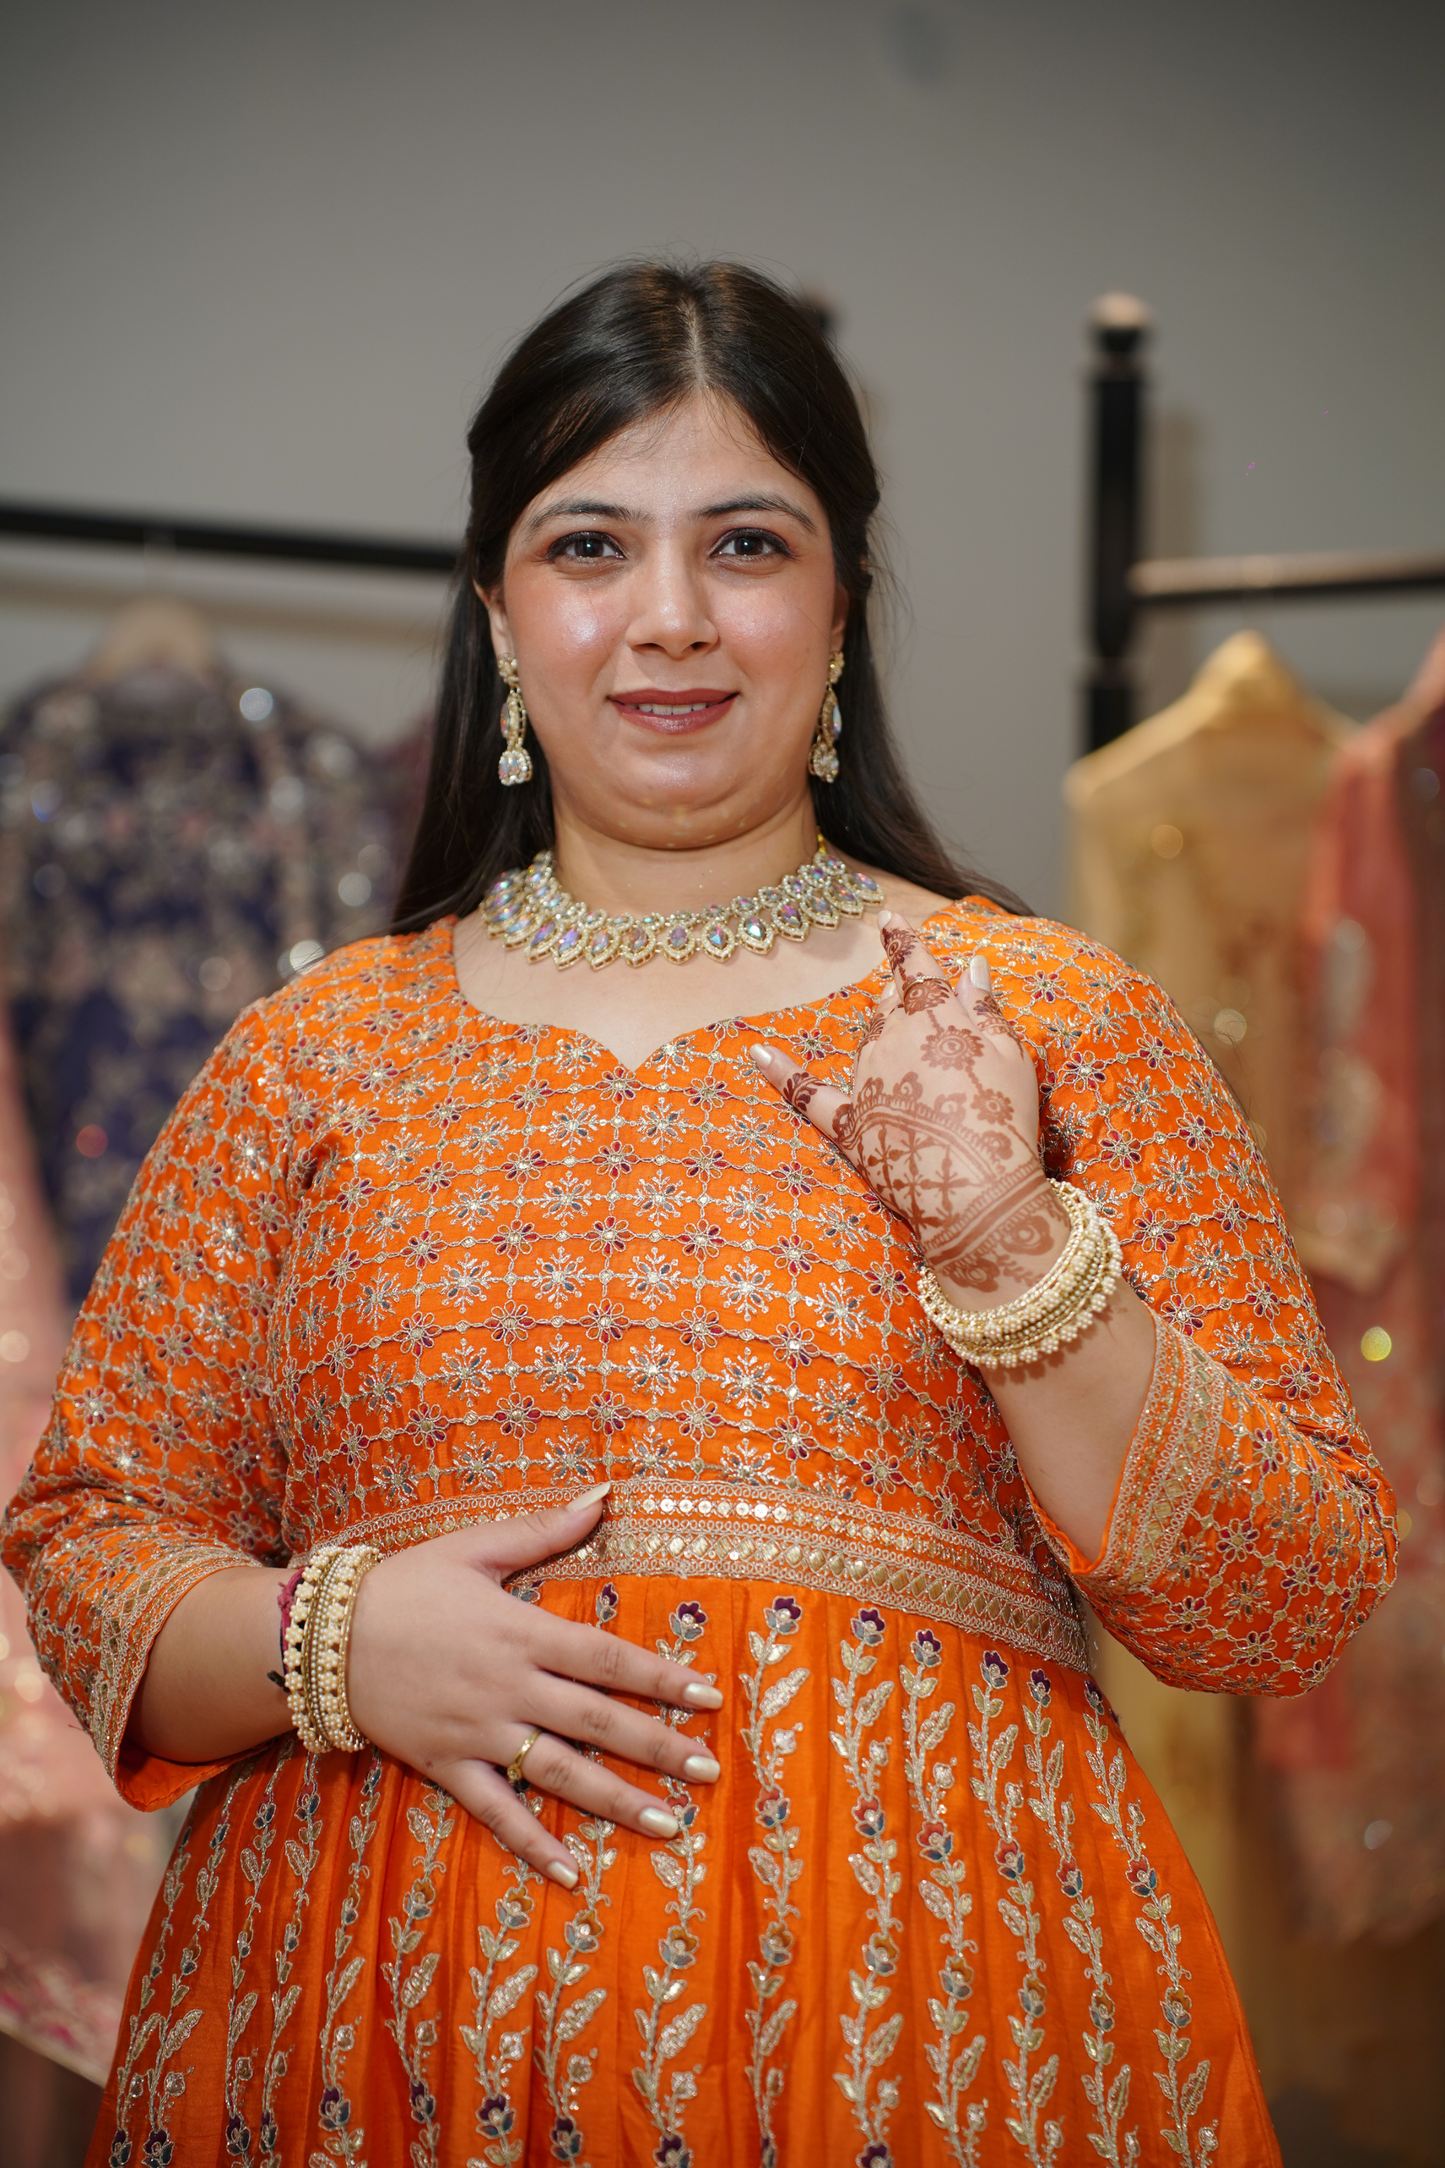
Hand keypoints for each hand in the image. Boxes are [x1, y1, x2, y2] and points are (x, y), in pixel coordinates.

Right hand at [346, 1484, 722, 1886]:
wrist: (320, 1637)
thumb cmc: (405, 1583)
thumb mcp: (475, 1545)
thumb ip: (543, 1528)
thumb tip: (605, 1494)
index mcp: (521, 1631)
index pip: (608, 1658)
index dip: (662, 1677)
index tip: (708, 1696)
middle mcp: (509, 1688)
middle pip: (598, 1722)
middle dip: (660, 1747)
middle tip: (711, 1771)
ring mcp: (478, 1733)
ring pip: (560, 1774)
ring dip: (618, 1802)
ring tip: (669, 1826)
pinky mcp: (446, 1767)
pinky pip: (496, 1812)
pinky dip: (533, 1845)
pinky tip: (572, 1875)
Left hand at [750, 912, 1067, 1304]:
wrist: (979, 1190)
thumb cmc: (1005, 1118)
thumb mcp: (1009, 1055)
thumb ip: (984, 1008)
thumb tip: (971, 966)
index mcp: (935, 1017)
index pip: (916, 966)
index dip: (903, 940)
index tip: (888, 917)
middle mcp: (891, 1040)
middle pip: (889, 1004)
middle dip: (899, 995)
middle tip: (916, 1005)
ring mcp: (866, 1082)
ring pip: (864, 1040)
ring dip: (877, 1032)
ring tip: (901, 1044)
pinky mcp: (850, 1125)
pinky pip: (808, 1093)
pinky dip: (781, 1073)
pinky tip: (757, 1054)